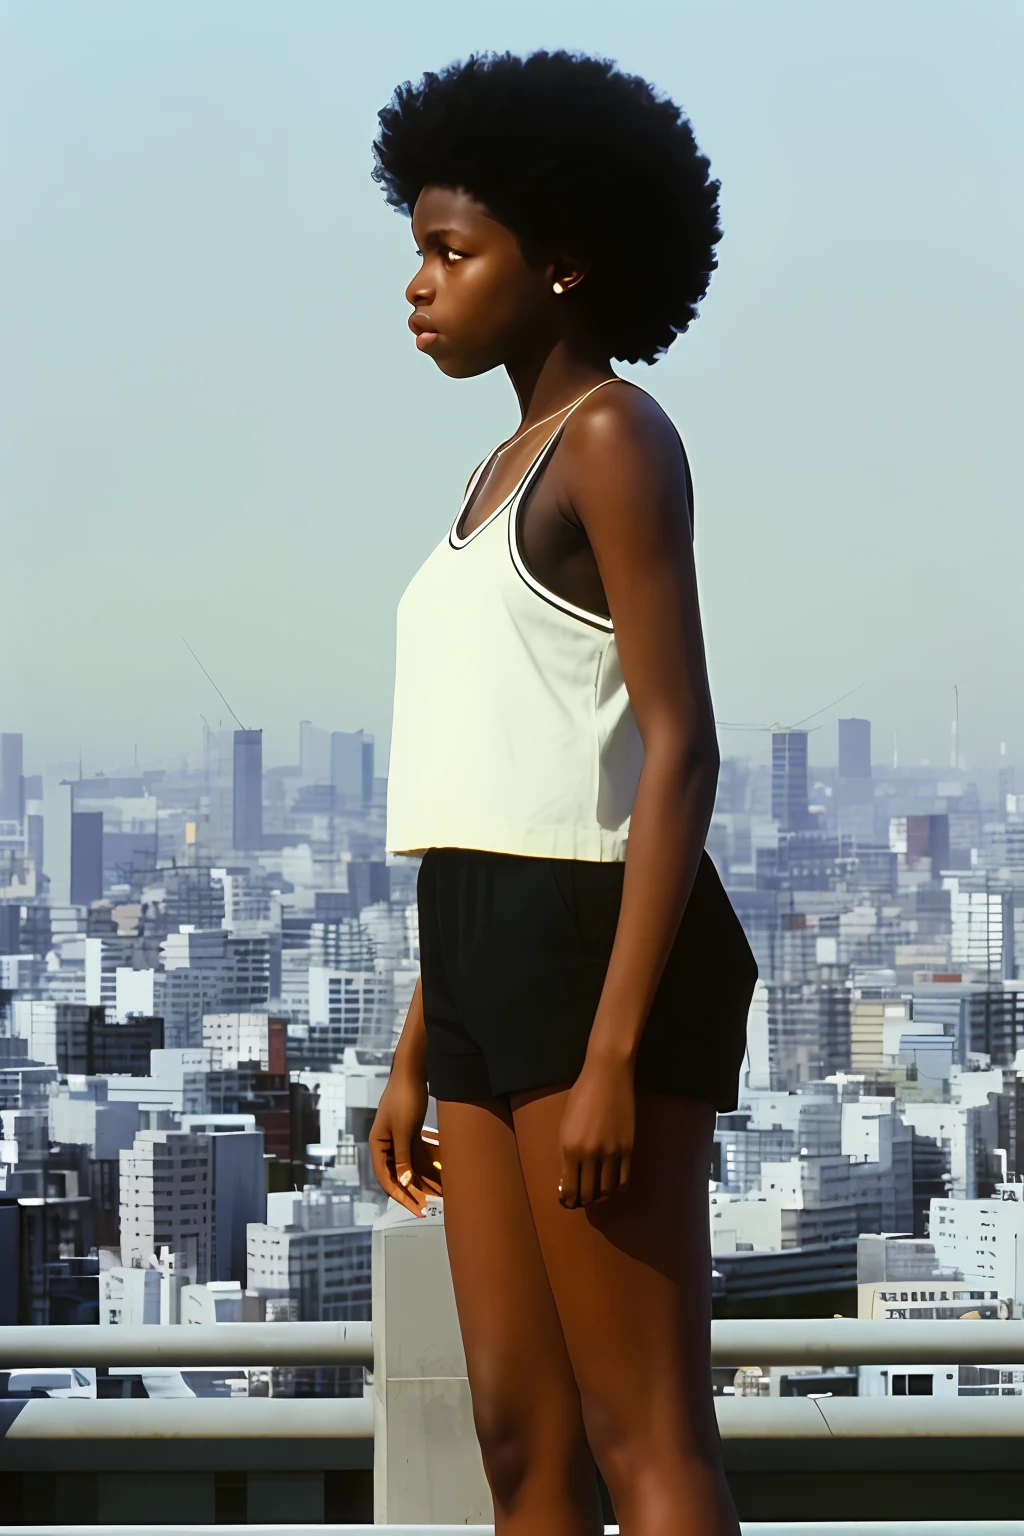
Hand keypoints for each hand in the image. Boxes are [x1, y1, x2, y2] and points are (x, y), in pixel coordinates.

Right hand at [369, 1062, 430, 1215]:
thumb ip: (402, 1156)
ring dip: (422, 1180)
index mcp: (377, 1143)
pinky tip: (439, 1175)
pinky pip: (418, 1155)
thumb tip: (402, 1182)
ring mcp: (398, 1138)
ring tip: (436, 1195)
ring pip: (409, 1166)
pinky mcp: (410, 1133)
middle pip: (397, 1174)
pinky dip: (427, 1165)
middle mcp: (386, 1144)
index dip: (399, 1195)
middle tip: (426, 1208)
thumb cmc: (405, 1096)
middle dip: (412, 1192)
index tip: (415, 1208)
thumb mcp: (404, 1129)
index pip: (386, 1177)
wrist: (413, 1070)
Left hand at [557, 1054, 634, 1207]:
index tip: (569, 1201)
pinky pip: (624, 1180)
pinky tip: (613, 1185)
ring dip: (601, 1196)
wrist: (607, 1077)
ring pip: (607, 1191)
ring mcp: (611, 1153)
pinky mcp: (628, 1149)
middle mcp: (590, 1154)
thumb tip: (567, 1182)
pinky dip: (618, 1188)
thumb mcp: (564, 1126)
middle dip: (584, 1200)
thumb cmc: (581, 1098)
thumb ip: (565, 1154)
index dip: (568, 1200)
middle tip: (583, 1198)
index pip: (569, 1189)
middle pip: (588, 1194)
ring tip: (598, 1192)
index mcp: (569, 1149)